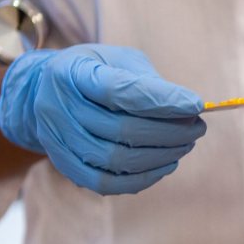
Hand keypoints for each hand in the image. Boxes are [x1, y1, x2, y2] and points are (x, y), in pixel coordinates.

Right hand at [0, 44, 205, 193]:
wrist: (46, 91)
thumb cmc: (95, 72)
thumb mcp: (118, 60)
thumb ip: (148, 80)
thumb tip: (187, 107)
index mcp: (72, 72)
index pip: (120, 90)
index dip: (162, 100)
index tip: (196, 105)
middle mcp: (58, 107)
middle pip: (121, 129)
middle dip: (169, 132)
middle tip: (197, 127)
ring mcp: (58, 140)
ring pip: (117, 160)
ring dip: (161, 156)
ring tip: (186, 144)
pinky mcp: (65, 166)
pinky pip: (107, 183)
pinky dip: (143, 178)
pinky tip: (166, 165)